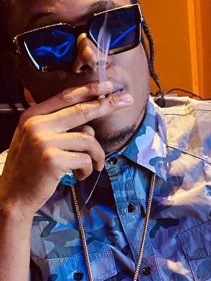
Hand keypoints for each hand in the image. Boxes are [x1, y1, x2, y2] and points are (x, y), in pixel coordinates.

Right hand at [0, 81, 132, 217]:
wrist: (13, 196)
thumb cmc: (32, 168)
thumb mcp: (40, 140)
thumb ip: (62, 128)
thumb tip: (91, 128)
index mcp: (33, 116)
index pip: (66, 98)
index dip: (89, 89)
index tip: (108, 84)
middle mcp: (37, 125)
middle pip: (82, 111)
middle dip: (108, 104)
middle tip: (127, 100)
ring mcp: (44, 141)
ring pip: (89, 140)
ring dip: (97, 155)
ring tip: (93, 166)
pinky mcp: (53, 159)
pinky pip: (86, 159)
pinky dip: (89, 169)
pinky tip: (80, 176)